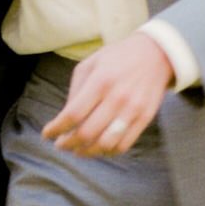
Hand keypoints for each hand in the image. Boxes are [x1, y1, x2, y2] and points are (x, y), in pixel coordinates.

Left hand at [41, 34, 174, 156]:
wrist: (157, 53)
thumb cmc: (116, 58)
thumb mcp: (89, 65)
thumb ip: (75, 92)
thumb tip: (64, 120)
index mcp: (100, 82)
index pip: (73, 115)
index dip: (56, 129)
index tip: (47, 134)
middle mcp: (118, 98)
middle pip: (87, 133)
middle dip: (68, 143)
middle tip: (60, 144)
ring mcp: (133, 110)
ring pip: (105, 143)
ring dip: (86, 152)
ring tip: (77, 150)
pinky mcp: (145, 118)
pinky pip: (124, 144)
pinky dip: (107, 151)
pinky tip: (97, 147)